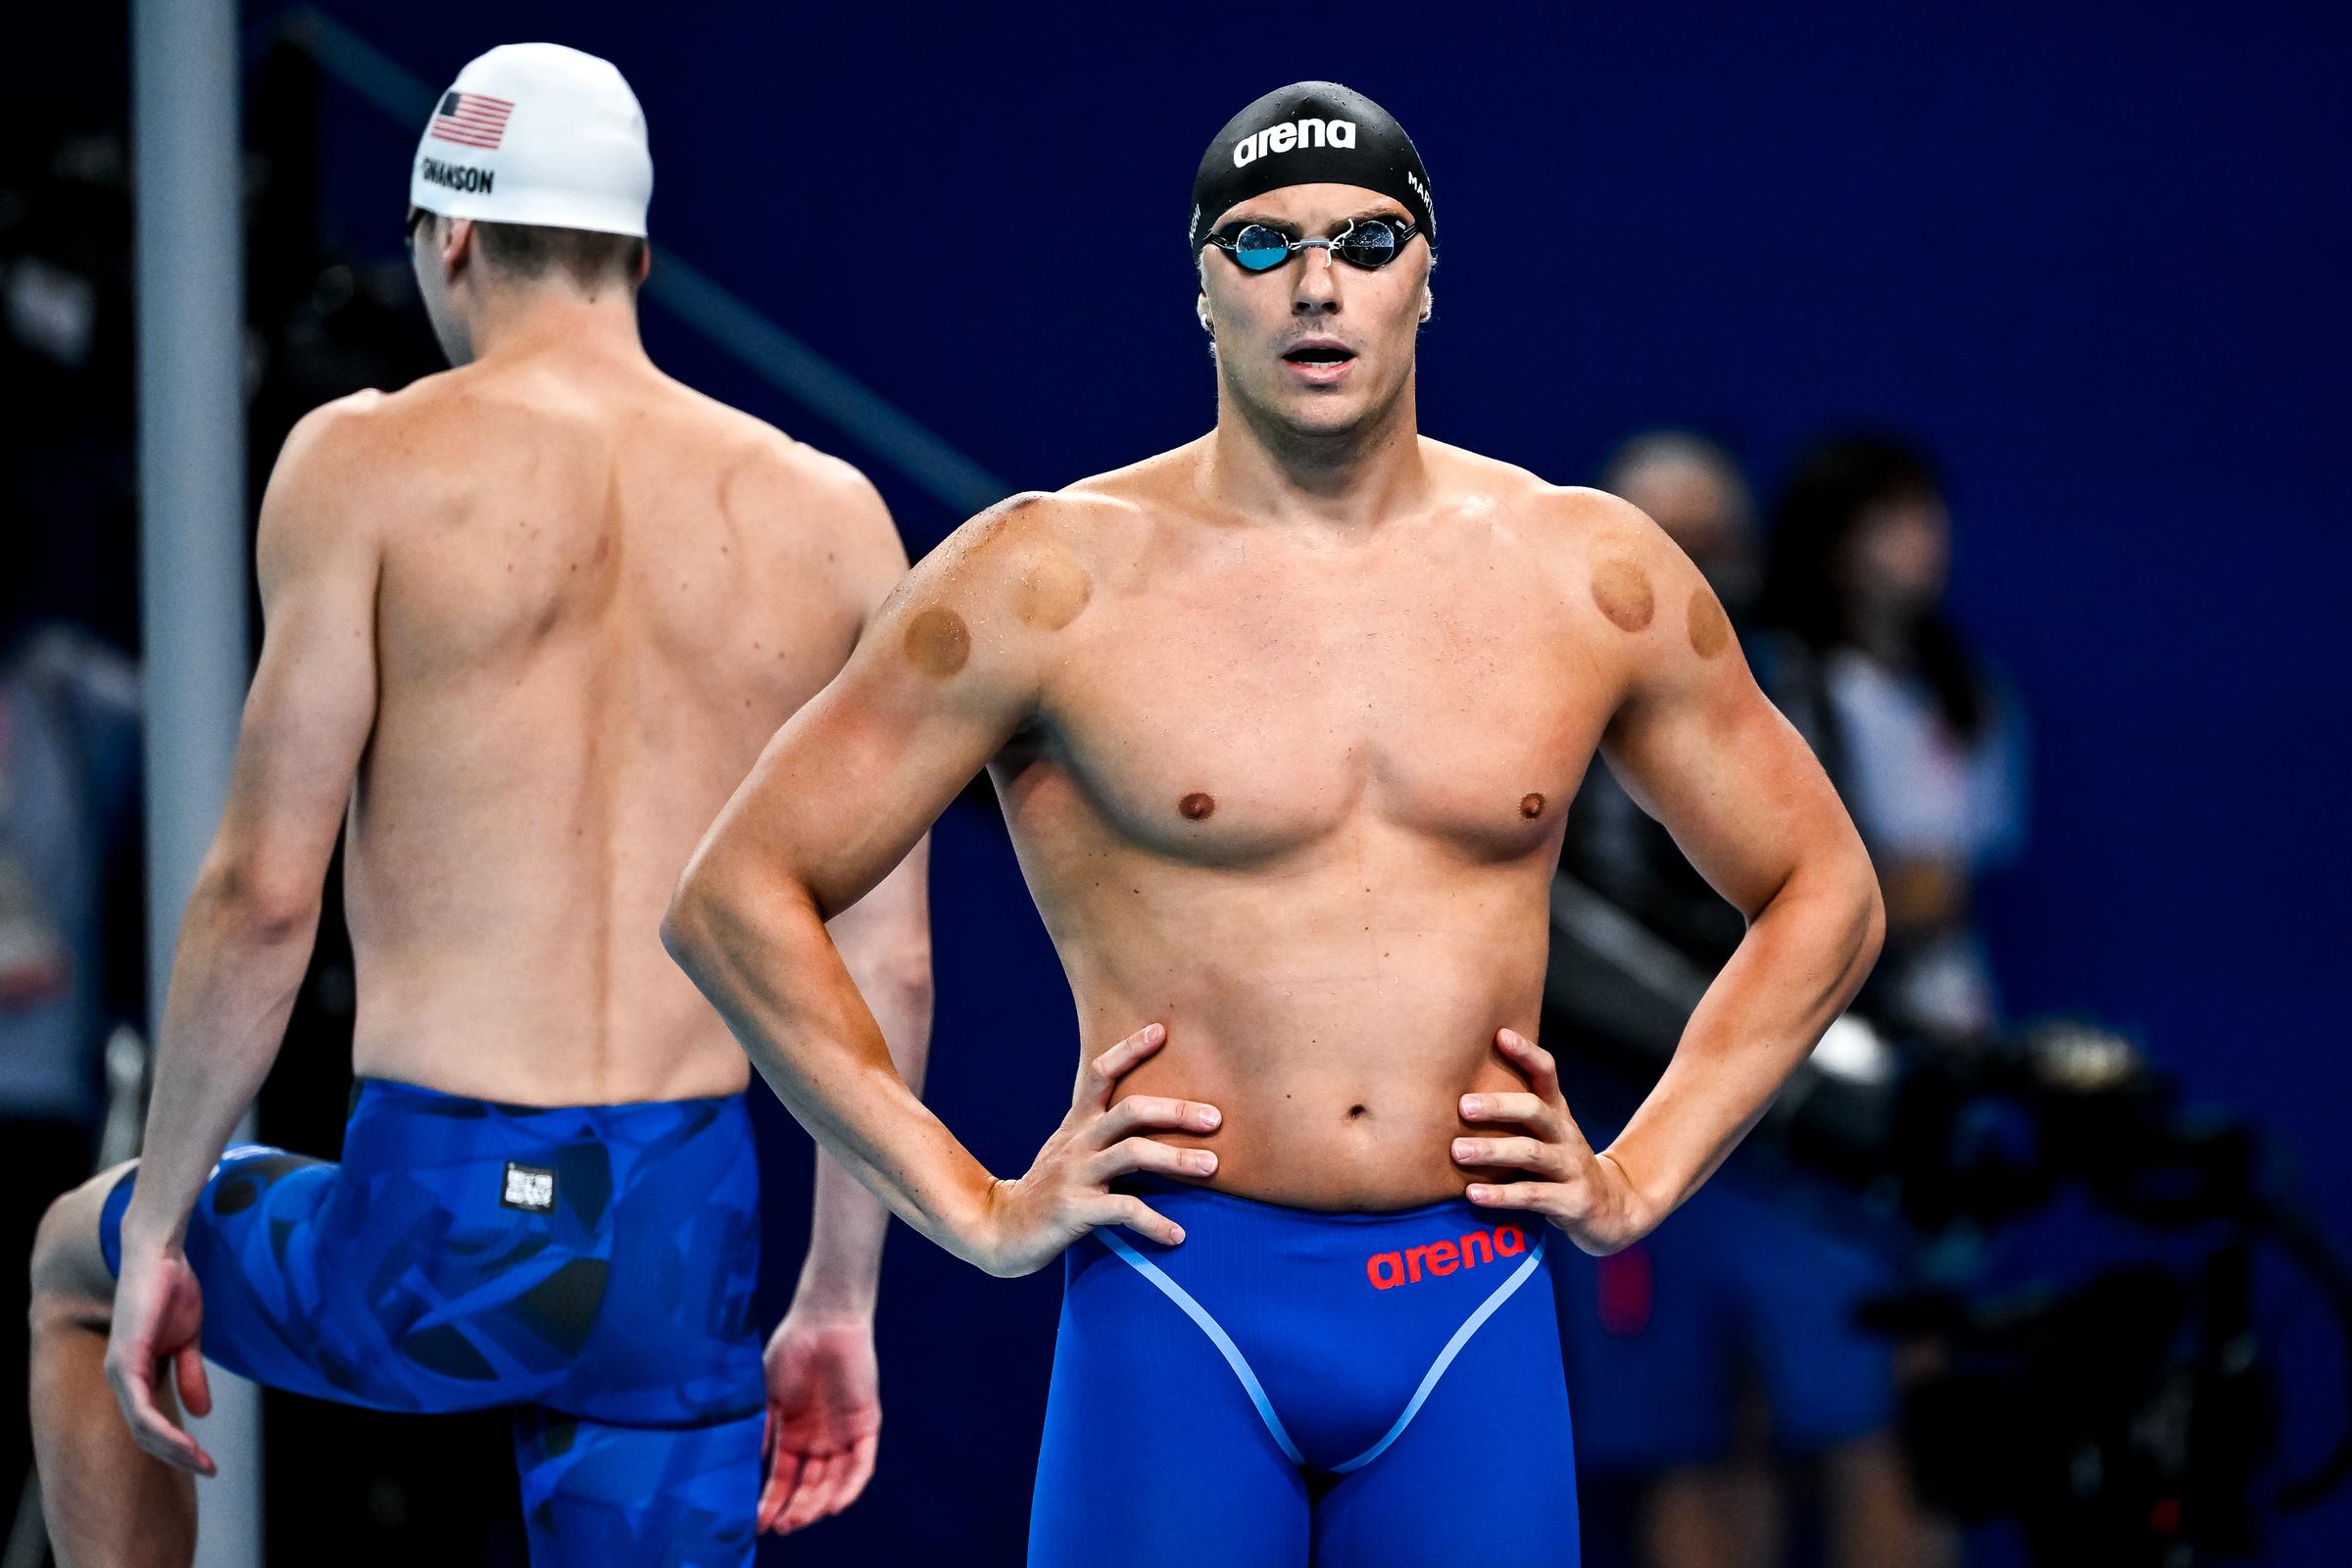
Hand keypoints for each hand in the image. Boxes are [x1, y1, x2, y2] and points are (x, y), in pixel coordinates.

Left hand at [103, 1241, 215, 1473]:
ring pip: (141, 1429)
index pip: (149, 1423)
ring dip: (174, 1450)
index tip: (205, 1460)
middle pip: (143, 1434)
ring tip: (202, 1462)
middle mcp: (118, 1378)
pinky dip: (165, 1430)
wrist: (159, 1253)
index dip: (176, 1445)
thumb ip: (190, 1373)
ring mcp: (119, 1372)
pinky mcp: (125, 1362)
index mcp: (132, 1373)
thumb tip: (201, 1412)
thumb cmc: (170, 1288)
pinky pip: (142, 1409)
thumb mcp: (187, 1338)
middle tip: (208, 1469)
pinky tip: (186, 1442)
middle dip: (176, 1456)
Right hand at [757, 1309, 879, 1534]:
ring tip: (801, 1519)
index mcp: (794, 1435)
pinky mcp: (867, 1424)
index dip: (772, 1501)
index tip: (757, 1522)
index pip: (784, 1478)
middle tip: (782, 1526)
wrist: (822, 1321)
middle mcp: (819, 1440)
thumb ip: (764, 1431)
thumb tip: (755, 1468)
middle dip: (796, 1509)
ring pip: (834, 1481)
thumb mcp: (769, 1396)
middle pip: (810, 1486)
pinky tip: (834, 1505)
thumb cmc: (791, 1351)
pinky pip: (862, 1464)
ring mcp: (843, 1433)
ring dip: (819, 1503)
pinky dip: (850, 1486)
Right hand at [972, 1022, 1220, 1277]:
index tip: (1162, 1030)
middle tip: (1216, 1118)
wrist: (1000, 1227)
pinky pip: (1122, 1210)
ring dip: (1176, 1159)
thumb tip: (1155, 1120)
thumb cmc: (1049, 1188)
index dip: (1129, 1049)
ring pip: (1133, 1154)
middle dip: (1175, 1110)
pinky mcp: (1075, 1209)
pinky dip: (1153, 1223)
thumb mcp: (1070, 1150)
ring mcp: (1076, 1174)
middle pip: (1130, 1110)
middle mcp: (1078, 1142)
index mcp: (1078, 1124)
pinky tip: (1177, 1236)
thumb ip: (1102, 1133)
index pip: (1101, 1074)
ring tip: (1212, 1166)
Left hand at [1453, 1028, 1650, 1255]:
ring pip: (1531, 1153)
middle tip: (1462, 1106)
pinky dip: (1501, 1195)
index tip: (1500, 1034)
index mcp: (1557, 1112)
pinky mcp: (1572, 1201)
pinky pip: (1532, 1196)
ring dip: (1493, 1150)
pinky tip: (1473, 1194)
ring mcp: (1572, 1167)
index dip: (1526, 1053)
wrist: (1611, 1208)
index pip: (1547, 1073)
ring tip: (1458, 1151)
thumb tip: (1454, 1089)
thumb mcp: (1545, 1134)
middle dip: (1498, 1106)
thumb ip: (1513, 1114)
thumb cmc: (1559, 1164)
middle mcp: (1566, 1134)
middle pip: (1535, 1110)